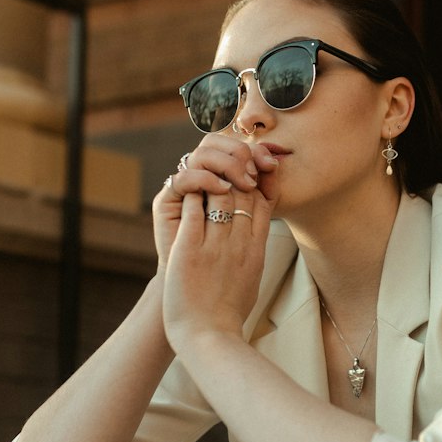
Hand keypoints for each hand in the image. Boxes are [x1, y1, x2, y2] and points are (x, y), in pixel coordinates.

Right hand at [152, 135, 278, 268]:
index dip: (253, 153)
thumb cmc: (229, 260)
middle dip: (240, 156)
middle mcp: (200, 180)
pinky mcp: (166, 201)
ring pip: (201, 157)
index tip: (271, 163)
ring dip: (225, 163)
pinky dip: (202, 179)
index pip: (234, 150)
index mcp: (221, 181)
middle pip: (217, 146)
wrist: (200, 295)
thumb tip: (276, 166)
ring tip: (243, 180)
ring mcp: (182, 189)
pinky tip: (220, 187)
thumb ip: (262, 197)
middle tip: (257, 169)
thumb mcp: (252, 223)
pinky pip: (183, 179)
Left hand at [161, 171, 277, 358]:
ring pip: (219, 194)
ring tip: (200, 174)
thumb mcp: (252, 279)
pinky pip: (192, 210)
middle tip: (219, 166)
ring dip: (210, 180)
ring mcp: (215, 246)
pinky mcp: (190, 250)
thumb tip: (255, 239)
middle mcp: (239, 244)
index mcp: (256, 250)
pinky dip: (189, 196)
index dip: (253, 181)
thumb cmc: (228, 314)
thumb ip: (254, 255)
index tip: (241, 173)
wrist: (208, 338)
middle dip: (233, 173)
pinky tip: (184, 191)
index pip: (262, 202)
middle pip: (243, 192)